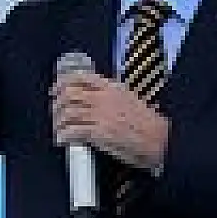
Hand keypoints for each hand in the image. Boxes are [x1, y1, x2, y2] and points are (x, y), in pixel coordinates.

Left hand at [50, 71, 169, 170]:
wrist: (161, 140)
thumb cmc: (147, 123)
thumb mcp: (129, 99)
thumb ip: (110, 95)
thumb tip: (92, 96)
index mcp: (112, 87)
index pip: (81, 77)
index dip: (64, 82)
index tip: (56, 89)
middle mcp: (104, 98)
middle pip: (70, 93)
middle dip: (57, 102)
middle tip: (55, 111)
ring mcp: (101, 115)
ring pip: (68, 112)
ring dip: (58, 121)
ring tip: (58, 128)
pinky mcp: (99, 133)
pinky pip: (73, 131)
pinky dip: (63, 135)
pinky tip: (62, 139)